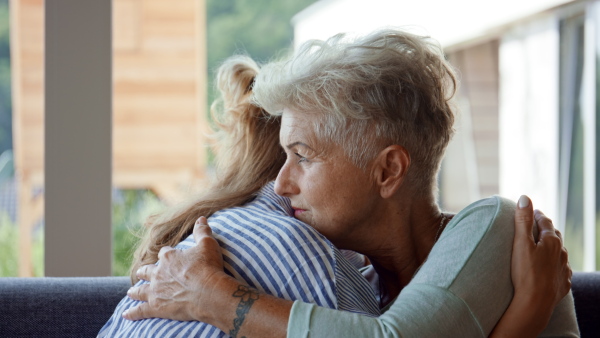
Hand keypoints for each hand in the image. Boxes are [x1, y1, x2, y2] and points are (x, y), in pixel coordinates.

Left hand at [122, 216, 225, 321]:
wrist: (208, 292)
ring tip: (130, 292)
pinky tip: (126, 315)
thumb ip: (202, 231)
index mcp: (170, 257)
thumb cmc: (209, 267)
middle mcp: (159, 273)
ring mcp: (155, 290)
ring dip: (135, 291)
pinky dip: (133, 312)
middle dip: (144, 272)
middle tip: (141, 273)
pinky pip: (140, 310)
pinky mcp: (156, 307)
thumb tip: (201, 218)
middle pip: (148, 271)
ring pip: (141, 290)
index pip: (164, 254)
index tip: (168, 257)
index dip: (166, 256)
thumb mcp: (208, 245)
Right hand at [511, 196, 571, 328]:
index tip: (531, 211)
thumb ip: (523, 220)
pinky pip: (561, 269)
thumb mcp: (520, 243)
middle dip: (545, 229)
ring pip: (559, 252)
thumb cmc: (525, 272)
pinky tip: (549, 267)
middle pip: (555, 235)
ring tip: (542, 246)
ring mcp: (564, 269)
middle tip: (536, 225)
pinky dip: (554, 264)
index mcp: (552, 241)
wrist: (535, 303)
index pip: (545, 221)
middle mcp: (562, 253)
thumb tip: (524, 197)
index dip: (537, 215)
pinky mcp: (563, 283)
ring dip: (551, 246)